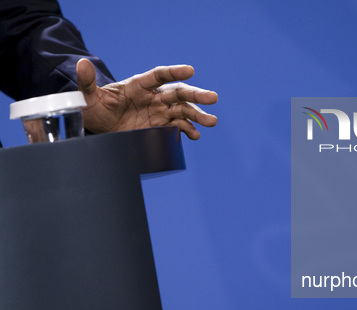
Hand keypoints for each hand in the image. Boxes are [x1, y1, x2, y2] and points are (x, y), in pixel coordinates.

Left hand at [76, 58, 217, 139]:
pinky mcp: (160, 127)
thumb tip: (81, 64)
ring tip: (211, 122)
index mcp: (138, 85)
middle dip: (196, 95)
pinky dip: (188, 130)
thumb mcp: (86, 97)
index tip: (190, 70)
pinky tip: (195, 135)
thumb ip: (86, 82)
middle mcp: (153, 97)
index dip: (174, 72)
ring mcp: (159, 112)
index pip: (159, 75)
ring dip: (198, 115)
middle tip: (213, 98)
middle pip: (178, 93)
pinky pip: (178, 127)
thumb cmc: (93, 108)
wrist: (99, 127)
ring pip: (183, 111)